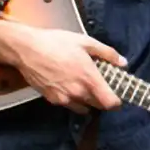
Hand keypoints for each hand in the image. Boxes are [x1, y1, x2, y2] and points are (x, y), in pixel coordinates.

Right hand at [4, 25, 121, 112]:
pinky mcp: (52, 100)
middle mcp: (78, 92)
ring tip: (84, 85)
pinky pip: (69, 104)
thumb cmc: (56, 43)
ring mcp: (64, 98)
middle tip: (101, 85)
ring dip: (88, 101)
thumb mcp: (85, 42)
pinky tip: (69, 85)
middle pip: (98, 106)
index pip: (110, 103)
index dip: (117, 101)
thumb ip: (107, 53)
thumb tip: (123, 62)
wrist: (26, 49)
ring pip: (84, 107)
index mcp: (89, 79)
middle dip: (103, 98)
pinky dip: (73, 99)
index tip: (118, 94)